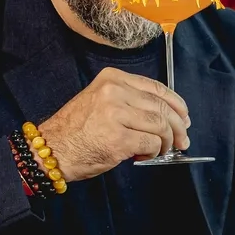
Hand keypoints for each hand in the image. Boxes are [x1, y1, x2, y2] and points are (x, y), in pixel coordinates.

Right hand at [37, 66, 191, 180]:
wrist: (50, 150)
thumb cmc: (75, 131)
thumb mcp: (101, 101)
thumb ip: (131, 103)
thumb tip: (167, 118)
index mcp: (112, 79)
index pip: (156, 88)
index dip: (176, 104)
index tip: (184, 116)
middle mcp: (115, 92)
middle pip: (162, 107)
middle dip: (178, 126)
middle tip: (182, 139)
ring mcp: (116, 114)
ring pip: (161, 125)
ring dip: (167, 141)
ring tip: (163, 150)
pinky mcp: (118, 138)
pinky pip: (151, 143)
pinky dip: (155, 151)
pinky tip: (146, 155)